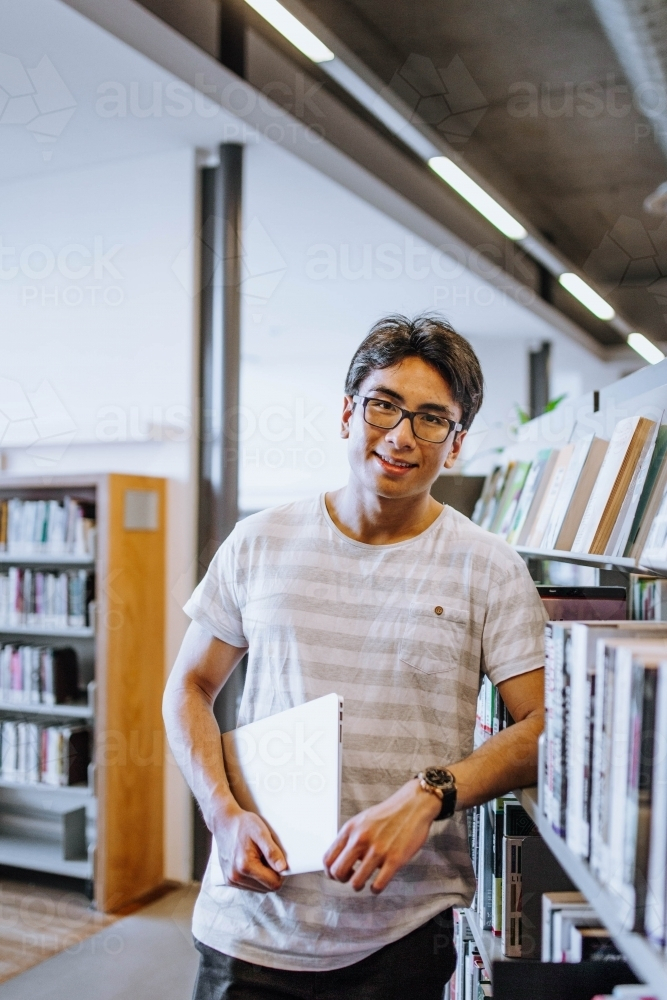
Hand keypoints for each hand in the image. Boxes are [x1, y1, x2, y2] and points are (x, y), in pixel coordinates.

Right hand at [213, 805, 286, 891]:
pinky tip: (250, 862)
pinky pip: (249, 886)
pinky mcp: (228, 880)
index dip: (280, 873)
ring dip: (262, 877)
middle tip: (266, 856)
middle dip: (270, 875)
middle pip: (266, 888)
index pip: (273, 884)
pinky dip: (254, 877)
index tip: (277, 859)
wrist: (224, 822)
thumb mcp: (261, 832)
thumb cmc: (243, 825)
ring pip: (258, 889)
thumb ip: (272, 851)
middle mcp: (236, 877)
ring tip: (258, 858)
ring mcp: (231, 880)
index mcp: (245, 866)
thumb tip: (282, 868)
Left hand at [323, 779, 440, 893]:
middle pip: (338, 872)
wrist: (413, 805)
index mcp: (350, 829)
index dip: (330, 872)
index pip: (328, 858)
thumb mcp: (362, 820)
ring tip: (366, 881)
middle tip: (351, 877)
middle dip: (342, 880)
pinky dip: (376, 889)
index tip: (336, 875)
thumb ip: (350, 837)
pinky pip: (378, 885)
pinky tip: (378, 884)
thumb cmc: (388, 814)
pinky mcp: (395, 859)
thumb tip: (340, 859)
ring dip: (359, 886)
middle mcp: (361, 839)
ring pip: (356, 883)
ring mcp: (378, 850)